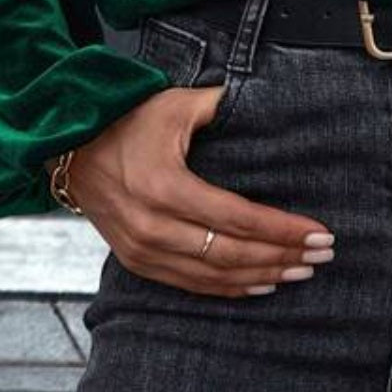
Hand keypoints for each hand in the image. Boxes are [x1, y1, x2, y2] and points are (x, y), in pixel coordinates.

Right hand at [45, 85, 336, 297]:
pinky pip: (191, 285)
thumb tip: (269, 102)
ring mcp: (142, 250)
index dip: (282, 229)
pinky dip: (229, 288)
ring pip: (214, 276)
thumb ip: (221, 105)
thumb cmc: (128, 120)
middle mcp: (152, 227)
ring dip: (262, 276)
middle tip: (322, 255)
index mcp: (164, 187)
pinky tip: (260, 285)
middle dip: (282, 256)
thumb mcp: (175, 104)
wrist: (69, 147)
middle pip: (231, 254)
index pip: (238, 218)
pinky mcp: (136, 261)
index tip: (319, 232)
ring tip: (301, 270)